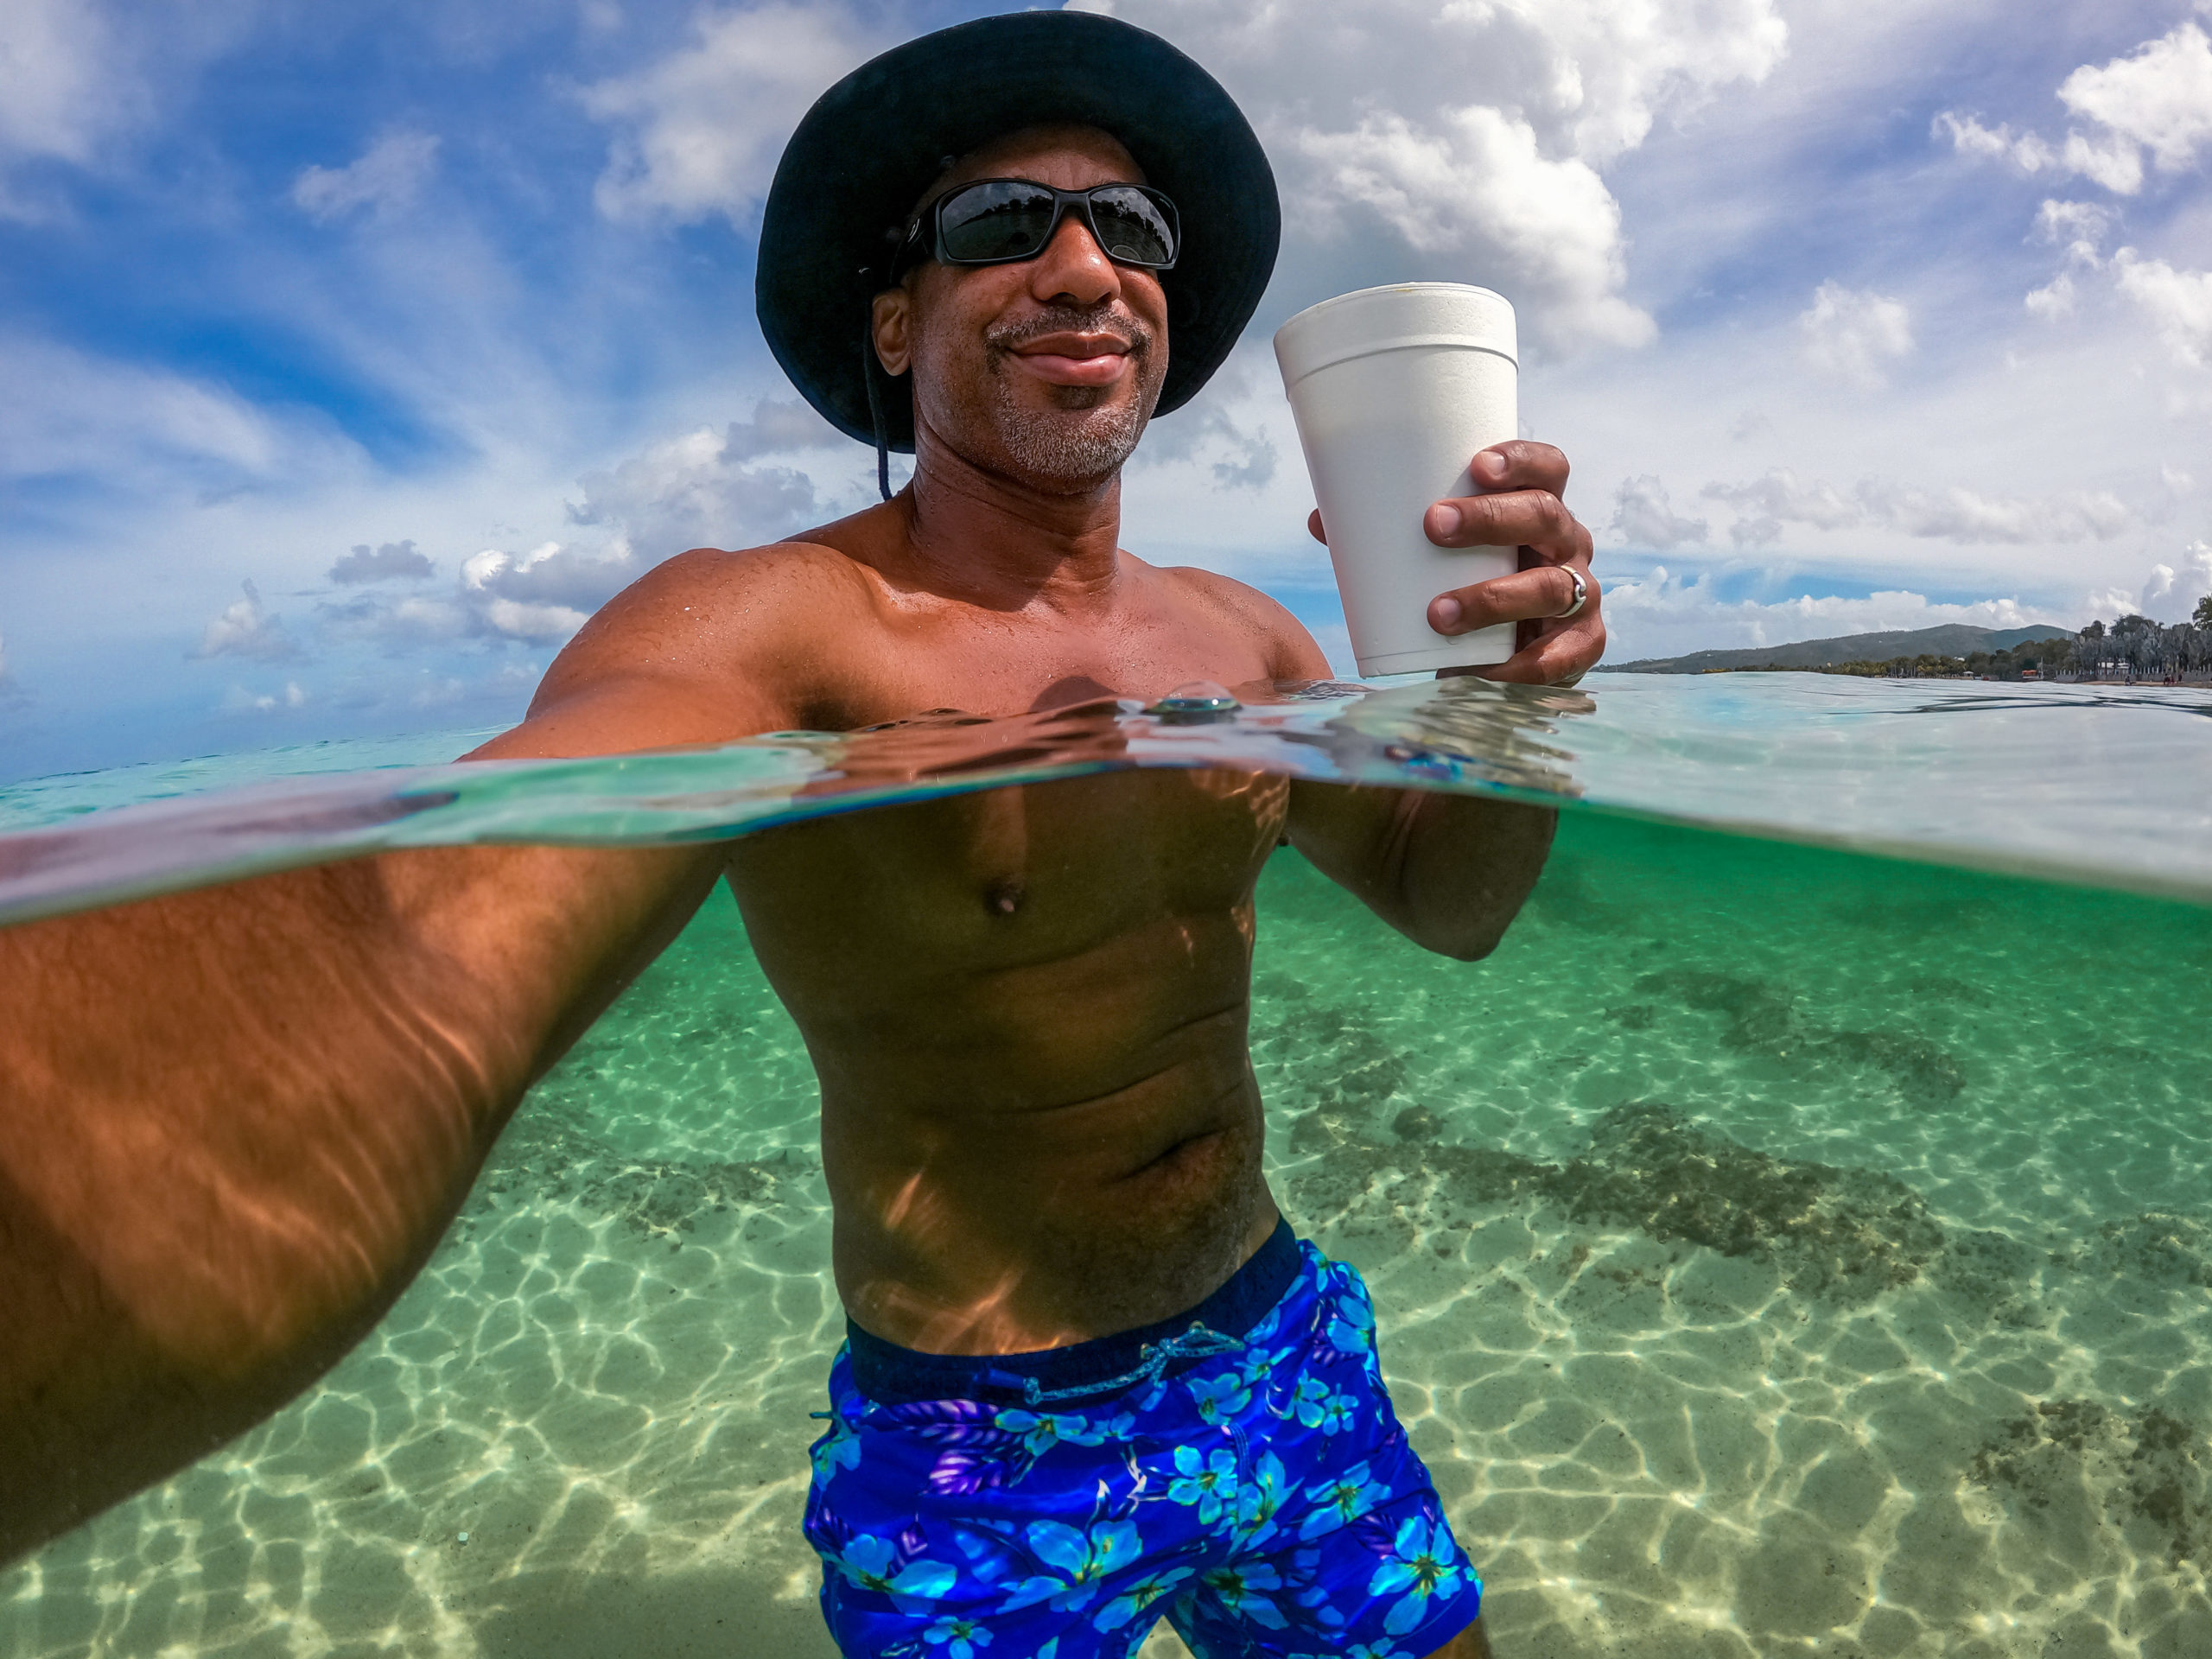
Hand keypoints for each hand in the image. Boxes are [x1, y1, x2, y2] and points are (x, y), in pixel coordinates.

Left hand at [1306, 440, 1602, 685]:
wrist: (1500, 658)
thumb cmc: (1465, 585)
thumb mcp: (1435, 558)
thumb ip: (1385, 537)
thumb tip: (1321, 520)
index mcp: (1537, 509)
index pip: (1547, 469)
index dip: (1521, 460)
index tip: (1476, 464)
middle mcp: (1566, 544)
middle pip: (1546, 516)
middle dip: (1492, 518)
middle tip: (1434, 527)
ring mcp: (1581, 594)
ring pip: (1551, 585)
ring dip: (1494, 597)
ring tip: (1437, 613)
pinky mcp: (1582, 644)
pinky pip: (1564, 653)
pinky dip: (1525, 664)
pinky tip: (1488, 669)